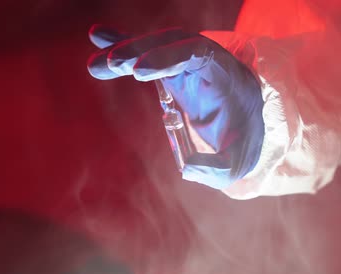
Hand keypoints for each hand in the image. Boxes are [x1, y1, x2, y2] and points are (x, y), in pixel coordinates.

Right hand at [87, 25, 263, 189]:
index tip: (138, 71)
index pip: (199, 53)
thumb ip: (218, 169)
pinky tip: (97, 38)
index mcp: (226, 76)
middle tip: (111, 64)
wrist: (245, 126)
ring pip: (156, 44)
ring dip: (125, 49)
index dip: (169, 56)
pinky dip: (123, 42)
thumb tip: (188, 168)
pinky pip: (147, 50)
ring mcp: (188, 61)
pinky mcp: (172, 66)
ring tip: (95, 65)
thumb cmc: (240, 142)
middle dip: (141, 49)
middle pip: (172, 42)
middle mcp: (207, 61)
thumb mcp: (236, 164)